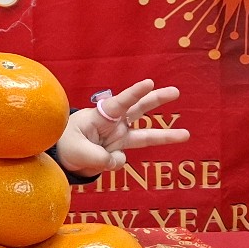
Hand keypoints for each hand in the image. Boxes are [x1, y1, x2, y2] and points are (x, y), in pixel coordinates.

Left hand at [56, 79, 189, 176]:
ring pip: (145, 134)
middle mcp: (113, 123)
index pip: (120, 102)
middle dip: (157, 99)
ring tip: (187, 134)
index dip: (134, 93)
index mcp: (100, 115)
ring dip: (166, 135)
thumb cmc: (64, 143)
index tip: (149, 82)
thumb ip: (100, 157)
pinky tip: (98, 162)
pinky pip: (122, 161)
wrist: (62, 156)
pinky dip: (111, 165)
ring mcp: (118, 137)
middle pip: (139, 110)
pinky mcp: (119, 151)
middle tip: (175, 91)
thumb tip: (119, 162)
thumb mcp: (77, 150)